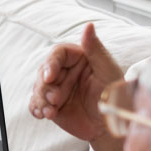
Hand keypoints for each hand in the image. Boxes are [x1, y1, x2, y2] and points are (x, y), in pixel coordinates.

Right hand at [28, 23, 122, 141]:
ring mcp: (57, 89)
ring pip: (38, 88)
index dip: (51, 63)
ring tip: (51, 111)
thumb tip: (89, 25)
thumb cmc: (114, 96)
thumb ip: (95, 49)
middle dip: (45, 87)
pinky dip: (36, 108)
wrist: (111, 125)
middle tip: (55, 99)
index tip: (50, 77)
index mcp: (78, 59)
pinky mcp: (51, 105)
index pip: (57, 54)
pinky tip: (42, 114)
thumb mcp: (107, 70)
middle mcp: (65, 72)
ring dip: (41, 99)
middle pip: (43, 71)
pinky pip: (36, 104)